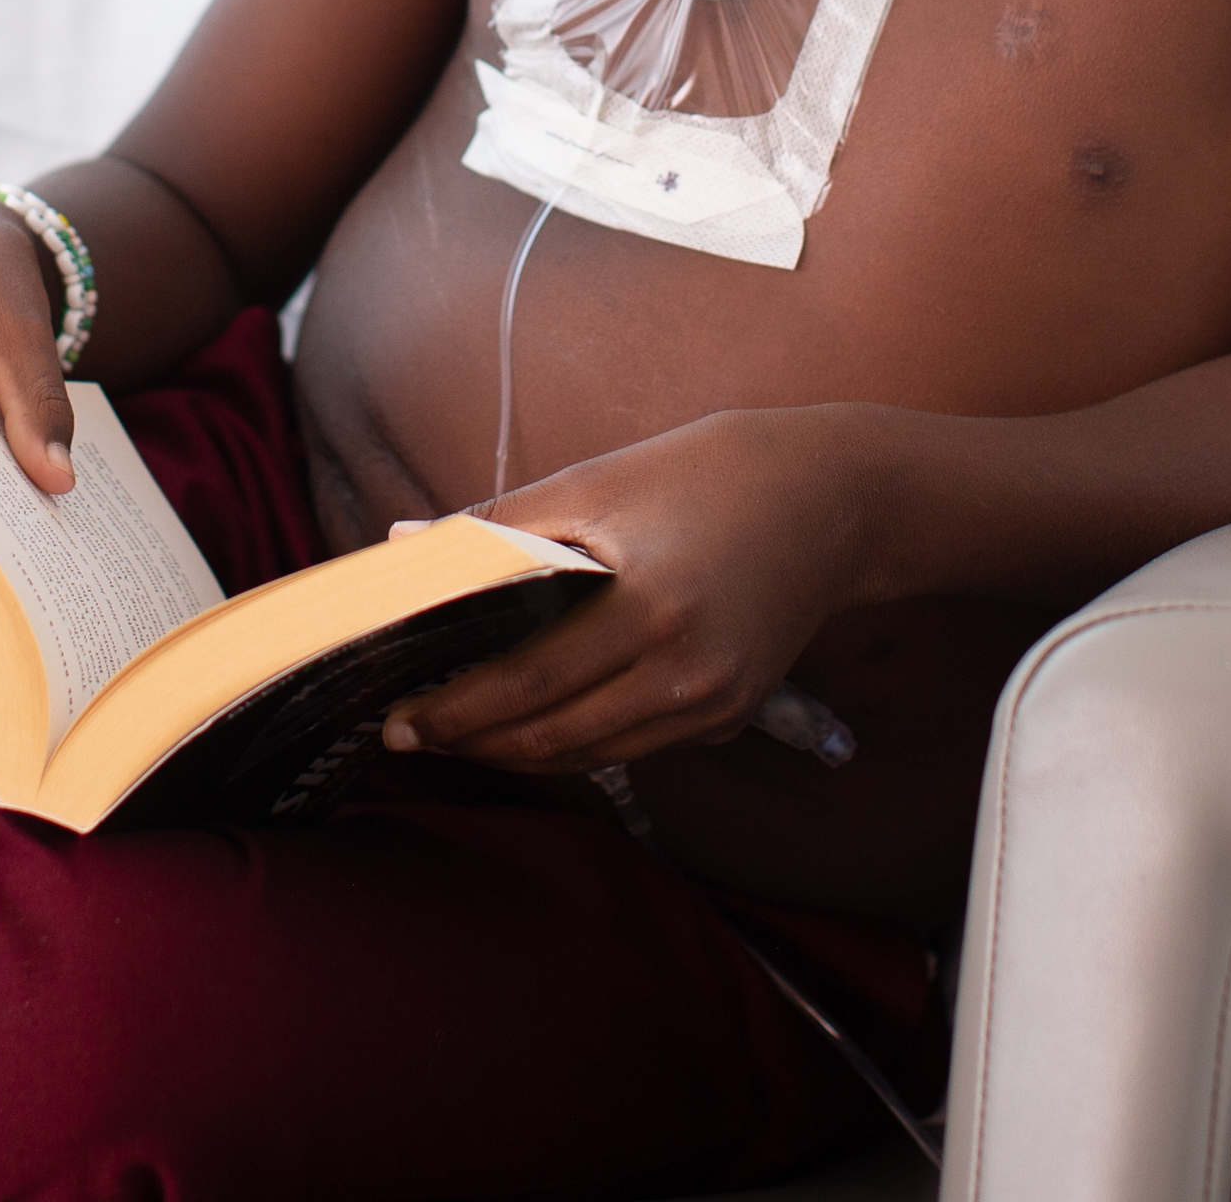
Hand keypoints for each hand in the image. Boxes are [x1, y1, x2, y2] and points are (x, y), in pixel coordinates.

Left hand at [381, 407, 865, 775]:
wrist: (832, 498)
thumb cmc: (705, 474)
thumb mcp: (595, 481)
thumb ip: (496, 527)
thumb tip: (401, 546)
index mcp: (649, 606)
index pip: (527, 682)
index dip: (455, 709)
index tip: (398, 717)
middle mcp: (686, 670)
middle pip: (554, 735)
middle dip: (472, 741)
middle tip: (409, 734)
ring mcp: (714, 701)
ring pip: (592, 754)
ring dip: (519, 752)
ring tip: (457, 734)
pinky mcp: (730, 713)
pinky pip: (634, 745)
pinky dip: (576, 742)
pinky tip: (529, 725)